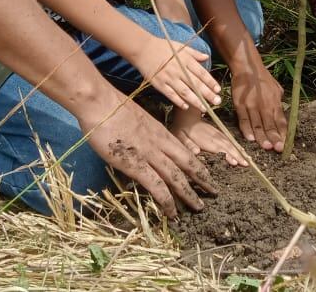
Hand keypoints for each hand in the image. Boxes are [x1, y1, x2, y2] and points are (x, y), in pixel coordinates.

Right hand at [78, 93, 215, 218]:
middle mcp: (161, 143)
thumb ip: (146, 135)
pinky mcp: (136, 165)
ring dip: (189, 194)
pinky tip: (172, 213)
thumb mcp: (138, 120)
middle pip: (188, 163)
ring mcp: (150, 154)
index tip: (207, 174)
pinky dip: (167, 201)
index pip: (185, 151)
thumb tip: (147, 148)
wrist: (101, 104)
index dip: (198, 165)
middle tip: (214, 192)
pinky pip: (157, 186)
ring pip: (177, 177)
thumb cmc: (113, 109)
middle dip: (203, 179)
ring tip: (199, 208)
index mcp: (161, 132)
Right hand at [129, 36, 221, 111]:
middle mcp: (178, 70)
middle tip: (217, 102)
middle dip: (207, 94)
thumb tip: (206, 57)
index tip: (218, 90)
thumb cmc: (163, 46)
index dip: (210, 82)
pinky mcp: (159, 84)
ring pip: (185, 92)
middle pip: (195, 84)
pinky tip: (186, 107)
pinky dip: (178, 101)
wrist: (143, 49)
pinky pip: (170, 95)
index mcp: (185, 60)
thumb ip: (194, 53)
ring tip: (205, 108)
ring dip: (196, 101)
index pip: (201, 73)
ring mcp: (168, 78)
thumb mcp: (181, 46)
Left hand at [171, 109, 248, 166]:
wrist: (186, 115)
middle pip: (227, 146)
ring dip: (239, 151)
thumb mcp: (180, 136)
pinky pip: (229, 139)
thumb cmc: (181, 129)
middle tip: (247, 164)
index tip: (235, 162)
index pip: (218, 148)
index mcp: (204, 138)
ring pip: (230, 142)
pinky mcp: (218, 132)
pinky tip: (241, 151)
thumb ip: (188, 144)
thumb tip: (196, 151)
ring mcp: (217, 133)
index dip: (227, 155)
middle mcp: (213, 136)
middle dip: (237, 155)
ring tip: (247, 160)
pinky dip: (236, 145)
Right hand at [230, 65, 286, 151]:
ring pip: (257, 124)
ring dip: (262, 137)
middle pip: (270, 125)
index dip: (283, 134)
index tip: (285, 145)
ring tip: (266, 146)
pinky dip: (247, 130)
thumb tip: (282, 112)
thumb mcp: (276, 89)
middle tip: (277, 149)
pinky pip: (244, 120)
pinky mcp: (240, 105)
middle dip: (274, 138)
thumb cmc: (263, 79)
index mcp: (275, 103)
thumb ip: (279, 102)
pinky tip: (250, 138)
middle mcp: (265, 105)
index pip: (281, 121)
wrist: (247, 68)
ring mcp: (252, 106)